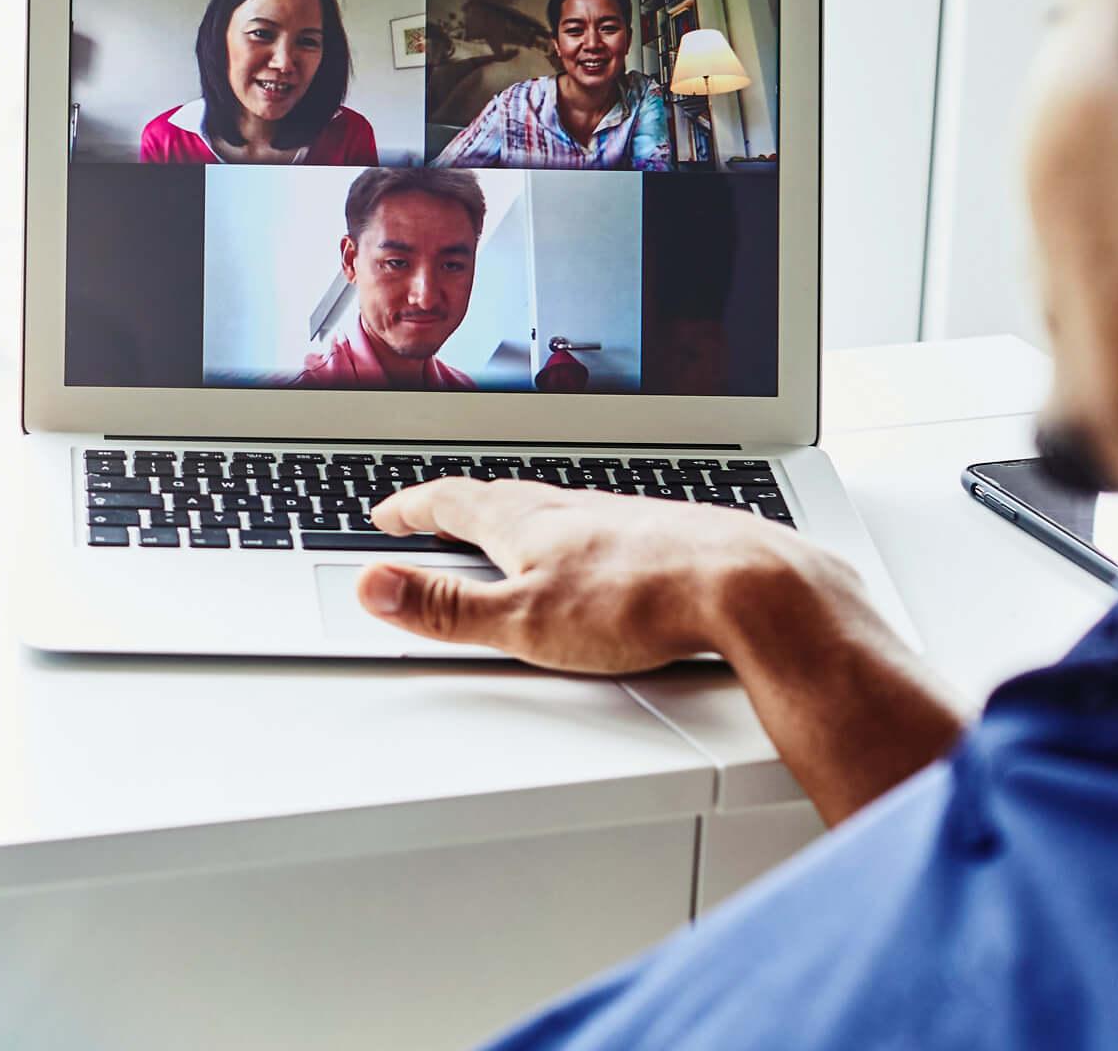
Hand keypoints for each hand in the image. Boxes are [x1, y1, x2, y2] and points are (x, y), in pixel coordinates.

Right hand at [356, 479, 841, 673]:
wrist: (747, 588)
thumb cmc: (639, 602)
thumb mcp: (521, 620)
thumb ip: (443, 608)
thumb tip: (370, 586)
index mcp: (524, 520)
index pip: (449, 502)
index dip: (411, 509)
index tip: (387, 514)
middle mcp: (569, 506)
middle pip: (499, 497)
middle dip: (459, 506)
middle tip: (435, 514)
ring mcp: (619, 516)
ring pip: (553, 508)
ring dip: (518, 517)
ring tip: (506, 532)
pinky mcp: (662, 535)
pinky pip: (600, 526)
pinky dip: (574, 534)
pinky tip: (592, 557)